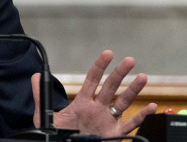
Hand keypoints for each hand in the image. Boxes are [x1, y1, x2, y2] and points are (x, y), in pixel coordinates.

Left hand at [32, 50, 156, 136]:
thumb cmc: (58, 135)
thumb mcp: (46, 116)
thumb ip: (41, 96)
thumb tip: (34, 76)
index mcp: (82, 103)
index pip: (92, 80)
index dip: (99, 66)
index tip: (108, 53)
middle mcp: (97, 109)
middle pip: (110, 87)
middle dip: (119, 73)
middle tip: (129, 60)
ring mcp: (106, 121)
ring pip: (123, 102)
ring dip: (133, 90)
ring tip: (142, 77)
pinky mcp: (114, 134)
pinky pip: (131, 125)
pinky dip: (142, 116)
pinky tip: (152, 107)